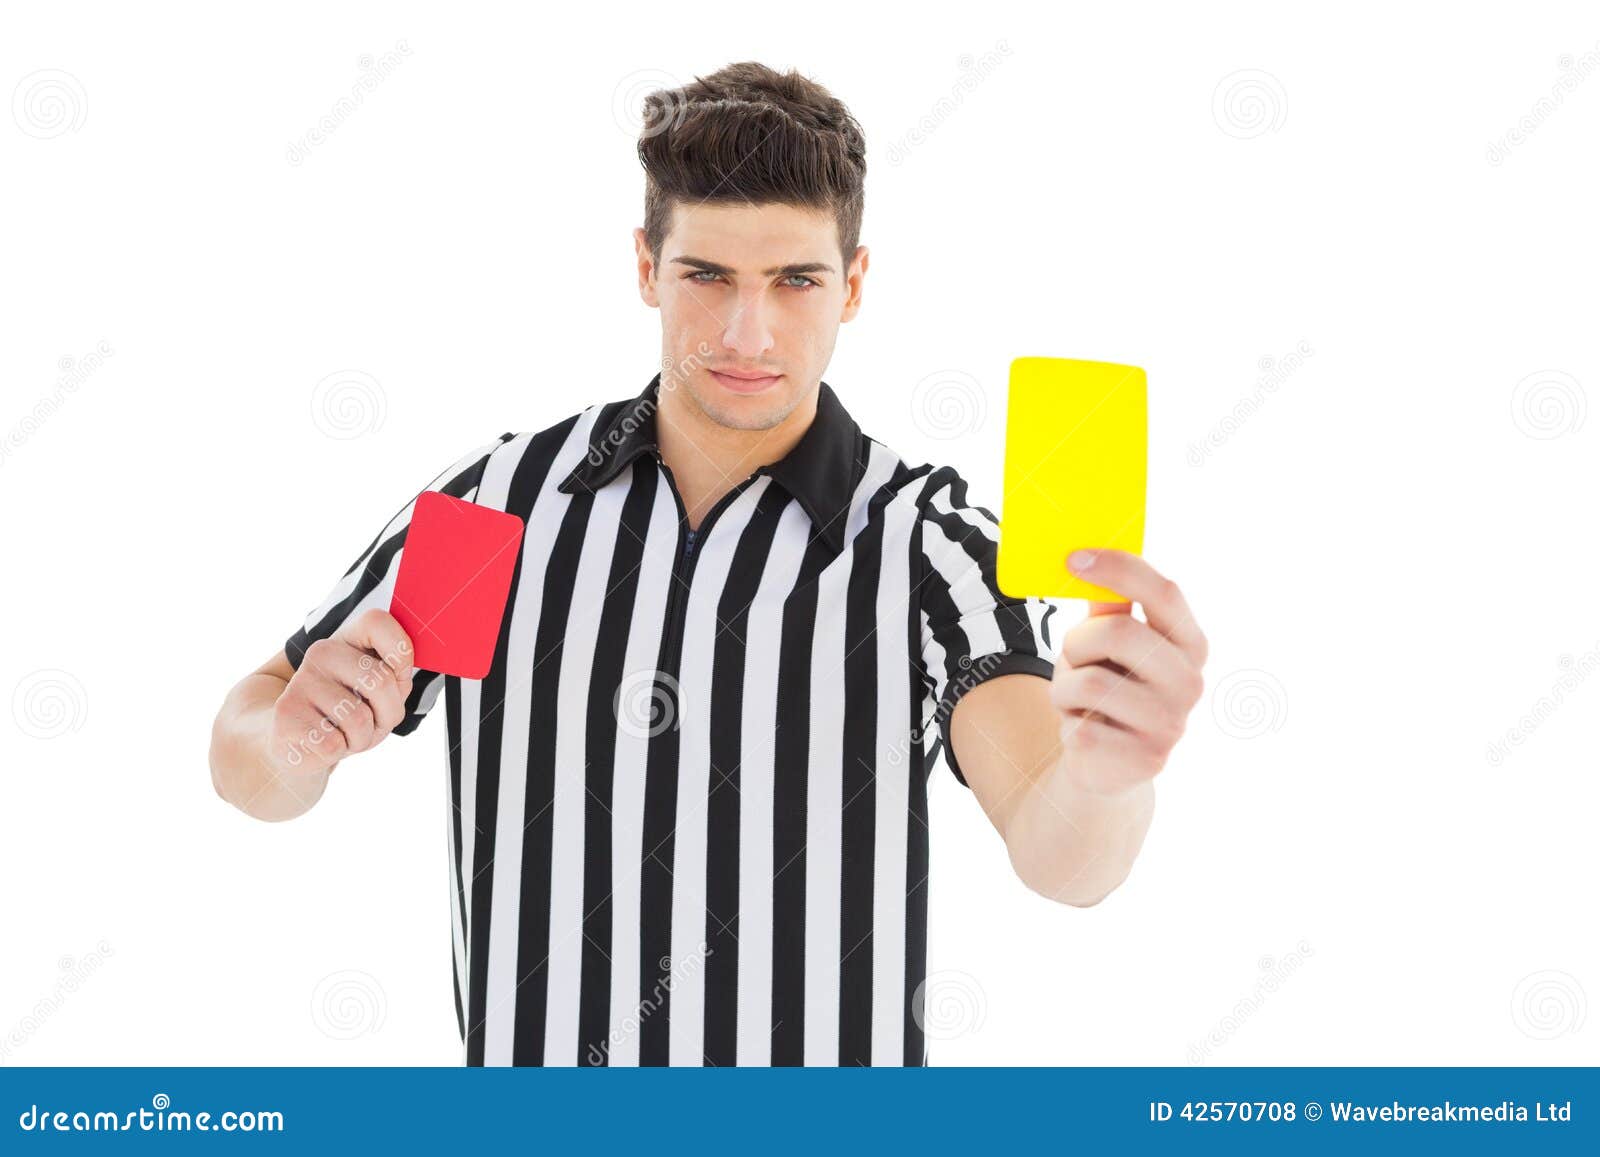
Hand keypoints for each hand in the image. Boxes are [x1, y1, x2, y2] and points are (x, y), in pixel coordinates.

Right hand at [268, 608, 415, 774]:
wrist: (297, 742)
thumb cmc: (349, 715)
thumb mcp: (380, 694)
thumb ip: (396, 675)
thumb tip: (402, 664)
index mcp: (347, 640)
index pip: (377, 622)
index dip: (400, 650)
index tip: (400, 674)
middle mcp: (321, 653)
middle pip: (380, 681)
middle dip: (389, 713)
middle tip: (375, 722)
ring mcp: (300, 682)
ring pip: (358, 719)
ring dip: (363, 738)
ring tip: (347, 734)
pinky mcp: (286, 715)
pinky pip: (335, 744)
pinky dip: (339, 751)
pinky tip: (325, 742)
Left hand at [1048, 549, 1207, 794]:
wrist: (1106, 764)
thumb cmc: (1108, 687)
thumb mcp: (1108, 642)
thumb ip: (1108, 604)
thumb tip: (1089, 556)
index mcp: (1189, 643)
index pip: (1164, 592)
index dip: (1119, 569)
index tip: (1074, 558)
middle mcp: (1190, 683)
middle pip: (1119, 633)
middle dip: (1078, 642)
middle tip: (1073, 657)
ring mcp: (1171, 725)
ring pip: (1091, 683)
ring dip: (1065, 687)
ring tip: (1075, 699)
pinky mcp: (1144, 761)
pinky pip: (1080, 727)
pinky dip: (1067, 724)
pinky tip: (1083, 729)